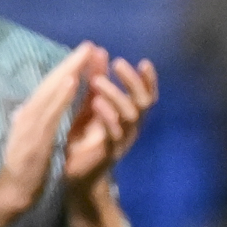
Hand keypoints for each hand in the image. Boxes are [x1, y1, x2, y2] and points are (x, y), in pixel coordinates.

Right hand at [0, 44, 93, 212]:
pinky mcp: (36, 135)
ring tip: (84, 55)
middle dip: (71, 63)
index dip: (66, 70)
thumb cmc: (23, 167)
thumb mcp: (27, 139)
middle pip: (51, 84)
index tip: (83, 54)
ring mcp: (31, 124)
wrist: (13, 192)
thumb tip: (24, 109)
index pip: (50, 88)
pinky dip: (61, 95)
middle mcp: (29, 114)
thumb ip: (27, 122)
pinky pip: (52, 112)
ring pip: (51, 92)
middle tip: (89, 45)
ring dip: (68, 71)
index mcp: (30, 115)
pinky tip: (72, 82)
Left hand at [65, 53, 158, 189]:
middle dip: (133, 81)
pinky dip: (108, 117)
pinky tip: (97, 104)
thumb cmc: (85, 139)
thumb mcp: (91, 105)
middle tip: (118, 63)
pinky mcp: (109, 153)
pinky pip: (115, 133)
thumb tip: (100, 50)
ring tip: (98, 81)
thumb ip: (96, 80)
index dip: (148, 80)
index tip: (144, 62)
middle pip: (144, 102)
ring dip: (116, 95)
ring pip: (131, 115)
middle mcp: (132, 128)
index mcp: (130, 117)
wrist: (77, 176)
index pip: (147, 95)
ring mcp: (123, 141)